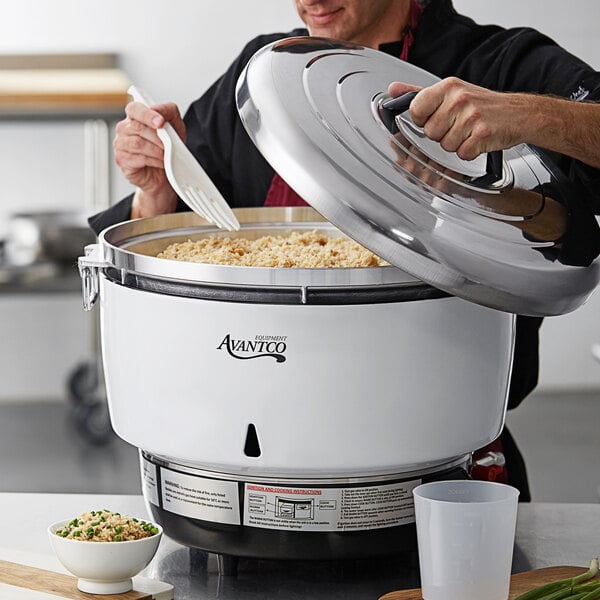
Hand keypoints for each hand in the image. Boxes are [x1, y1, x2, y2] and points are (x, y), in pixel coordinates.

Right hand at [113, 100, 186, 216]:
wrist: (165, 173)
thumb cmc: (167, 148)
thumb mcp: (175, 127)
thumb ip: (169, 112)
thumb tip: (160, 113)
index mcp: (135, 116)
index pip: (135, 109)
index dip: (147, 115)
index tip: (161, 122)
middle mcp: (124, 128)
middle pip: (138, 127)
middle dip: (158, 138)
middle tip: (169, 145)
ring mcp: (120, 144)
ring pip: (137, 143)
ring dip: (156, 150)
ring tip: (165, 155)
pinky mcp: (121, 160)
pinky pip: (137, 158)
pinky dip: (153, 161)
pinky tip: (160, 163)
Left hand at [388, 77, 526, 160]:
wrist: (518, 113)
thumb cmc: (481, 105)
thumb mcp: (450, 93)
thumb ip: (419, 93)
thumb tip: (393, 89)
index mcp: (448, 87)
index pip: (416, 109)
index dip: (422, 119)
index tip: (435, 117)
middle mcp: (459, 98)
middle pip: (430, 132)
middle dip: (442, 134)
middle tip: (459, 125)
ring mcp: (472, 116)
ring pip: (445, 145)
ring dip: (457, 144)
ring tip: (470, 132)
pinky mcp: (482, 133)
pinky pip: (462, 154)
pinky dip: (469, 152)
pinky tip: (478, 140)